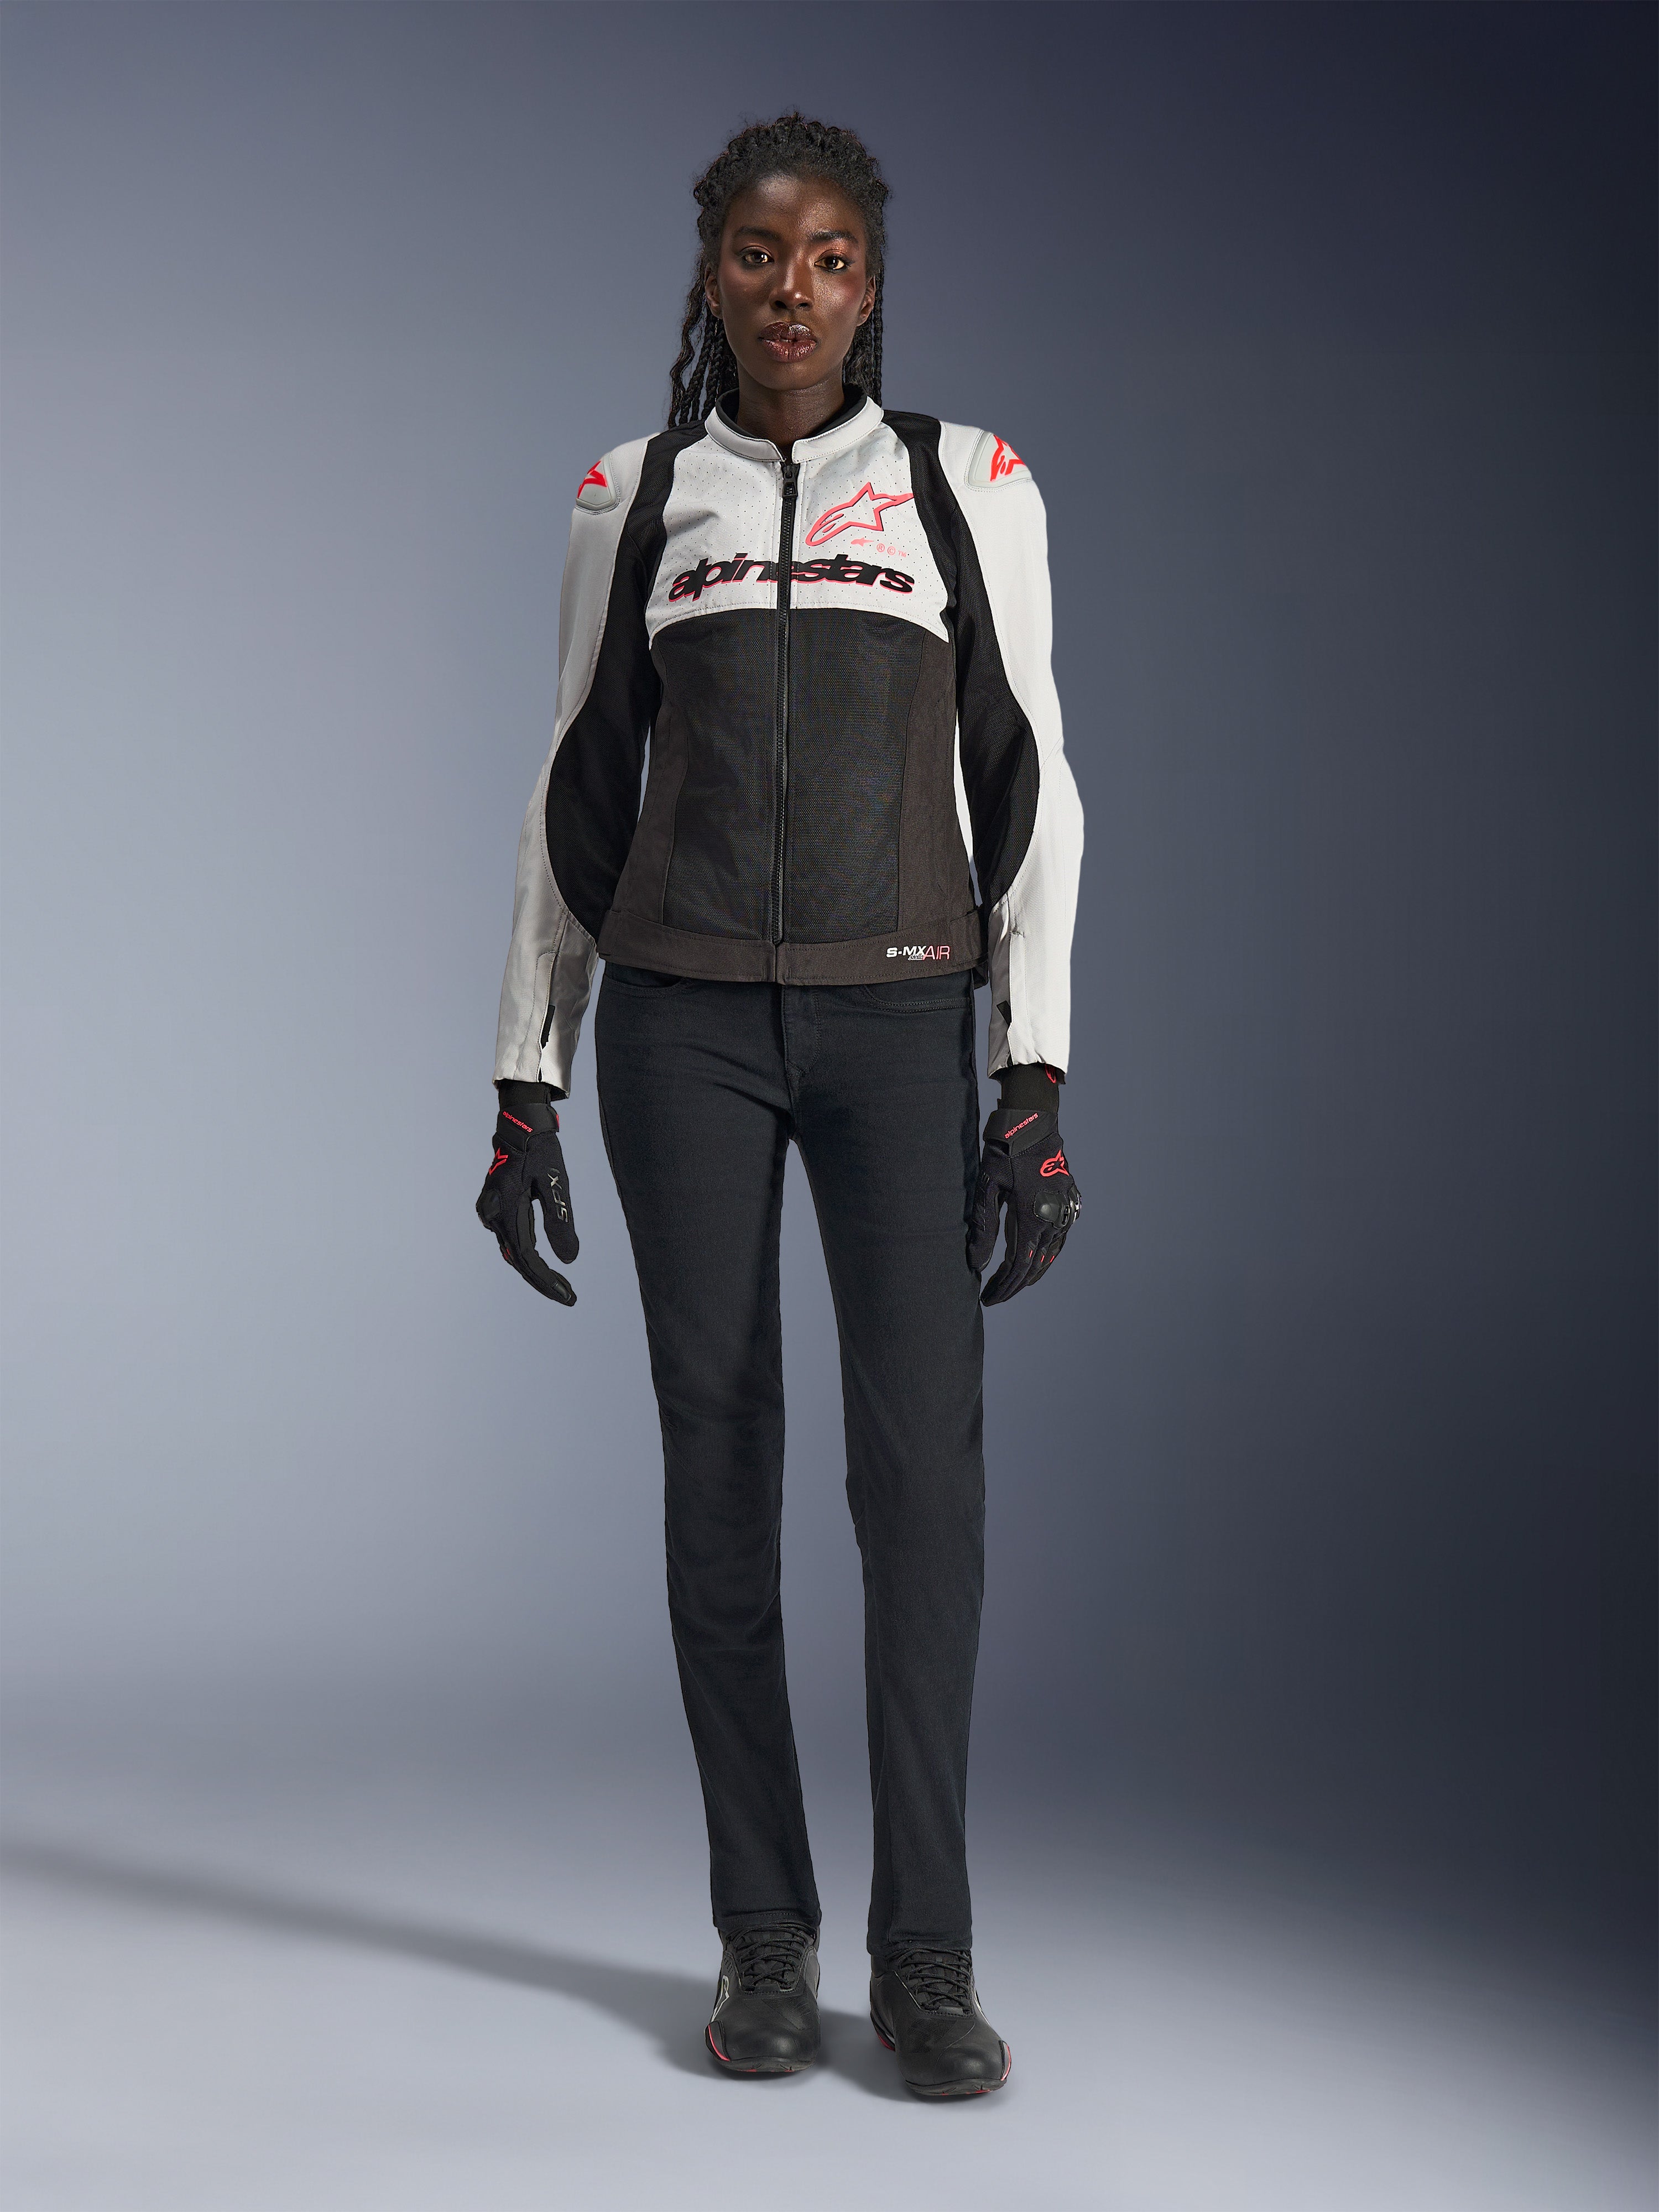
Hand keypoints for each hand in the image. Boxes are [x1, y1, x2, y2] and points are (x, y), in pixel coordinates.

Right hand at [475, 1094, 578, 1303]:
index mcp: (507, 1209)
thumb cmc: (541, 1149)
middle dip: (542, 1280)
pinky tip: (542, 1261)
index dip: (547, 1280)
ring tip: (558, 1284)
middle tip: (568, 1296)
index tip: (568, 1296)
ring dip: (534, 1268)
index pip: (528, 1258)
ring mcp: (490, 1211)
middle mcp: (493, 1215)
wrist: (520, 1124)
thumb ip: (560, 1221)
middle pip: (518, 1259)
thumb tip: (570, 1260)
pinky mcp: (494, 1207)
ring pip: (512, 1250)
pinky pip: (510, 1237)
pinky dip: (526, 1251)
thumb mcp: (557, 1183)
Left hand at [967, 1107, 1079, 1304]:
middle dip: (1013, 1285)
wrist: (1034, 1122)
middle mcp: (1054, 1220)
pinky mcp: (1069, 1204)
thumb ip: (983, 1227)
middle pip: (1034, 1266)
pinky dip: (1046, 1257)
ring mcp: (1065, 1212)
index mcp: (1033, 1218)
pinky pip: (1059, 1240)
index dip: (1003, 1287)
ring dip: (1031, 1274)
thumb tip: (976, 1263)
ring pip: (1050, 1256)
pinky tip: (1035, 1261)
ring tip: (1011, 1285)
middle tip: (992, 1296)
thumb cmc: (1006, 1151)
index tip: (987, 1299)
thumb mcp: (988, 1186)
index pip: (1019, 1266)